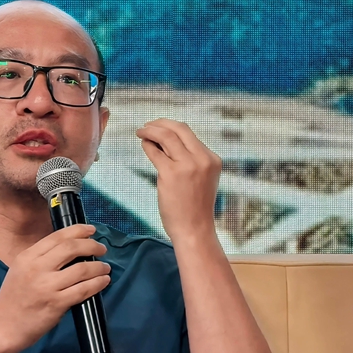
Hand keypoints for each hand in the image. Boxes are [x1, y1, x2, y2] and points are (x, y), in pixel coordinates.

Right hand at [0, 224, 110, 350]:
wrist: (3, 327)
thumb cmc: (13, 299)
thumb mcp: (20, 270)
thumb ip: (40, 259)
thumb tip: (69, 249)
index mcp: (27, 257)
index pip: (56, 237)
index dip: (77, 230)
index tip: (91, 230)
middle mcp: (36, 268)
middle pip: (71, 248)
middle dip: (91, 245)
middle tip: (102, 249)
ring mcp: (47, 286)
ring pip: (81, 269)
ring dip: (98, 266)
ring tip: (105, 267)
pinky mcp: (56, 304)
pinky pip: (83, 290)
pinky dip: (97, 284)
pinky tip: (103, 281)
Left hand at [136, 118, 221, 241]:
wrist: (194, 229)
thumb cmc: (195, 208)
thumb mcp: (203, 179)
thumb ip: (192, 161)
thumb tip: (168, 143)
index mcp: (212, 159)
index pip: (189, 134)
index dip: (171, 127)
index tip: (160, 127)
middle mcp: (201, 159)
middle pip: (178, 128)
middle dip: (160, 123)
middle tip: (147, 125)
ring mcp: (187, 165)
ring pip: (166, 136)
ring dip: (150, 130)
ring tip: (141, 131)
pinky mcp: (170, 174)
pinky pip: (155, 152)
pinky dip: (147, 145)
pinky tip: (144, 144)